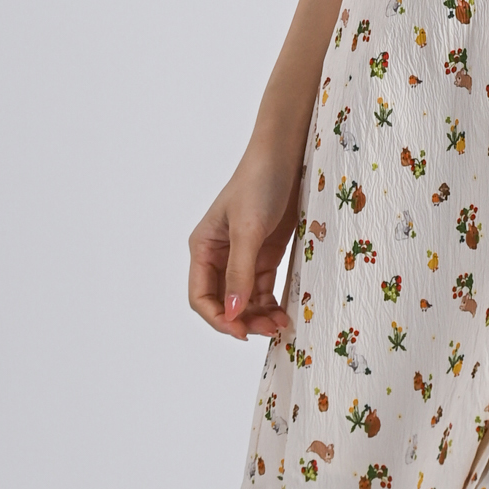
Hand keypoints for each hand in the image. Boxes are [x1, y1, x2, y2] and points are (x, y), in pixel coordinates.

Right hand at [188, 142, 303, 338]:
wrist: (287, 157)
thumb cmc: (259, 185)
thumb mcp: (247, 230)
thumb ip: (240, 272)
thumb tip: (232, 313)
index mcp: (203, 249)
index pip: (201, 297)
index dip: (218, 318)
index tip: (241, 332)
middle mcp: (219, 256)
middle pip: (224, 303)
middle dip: (243, 320)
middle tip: (269, 329)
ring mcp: (242, 256)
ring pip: (245, 300)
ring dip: (259, 315)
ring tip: (280, 324)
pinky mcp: (265, 254)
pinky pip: (263, 289)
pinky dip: (271, 303)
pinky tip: (284, 312)